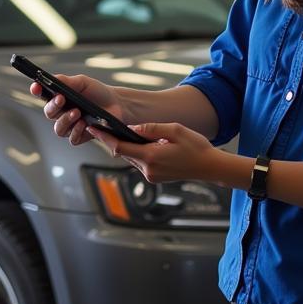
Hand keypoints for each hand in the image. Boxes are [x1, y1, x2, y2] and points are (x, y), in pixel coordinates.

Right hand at [30, 74, 131, 146]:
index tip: (35, 87)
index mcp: (60, 97)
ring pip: (58, 129)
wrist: (117, 105)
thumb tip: (51, 79)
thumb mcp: (82, 82)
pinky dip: (76, 131)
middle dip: (53, 106)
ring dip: (65, 120)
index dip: (36, 91)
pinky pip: (72, 138)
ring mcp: (70, 125)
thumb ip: (67, 81)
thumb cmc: (98, 92)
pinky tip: (83, 124)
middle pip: (49, 113)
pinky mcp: (80, 136)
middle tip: (62, 99)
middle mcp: (62, 112)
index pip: (43, 95)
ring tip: (76, 112)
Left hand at [90, 122, 217, 183]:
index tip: (92, 128)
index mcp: (151, 156)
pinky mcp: (154, 177)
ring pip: (130, 157)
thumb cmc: (196, 147)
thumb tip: (131, 127)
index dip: (104, 137)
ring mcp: (151, 175)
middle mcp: (148, 169)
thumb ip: (151, 128)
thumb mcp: (175, 130)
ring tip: (116, 131)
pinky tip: (137, 142)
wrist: (210, 167)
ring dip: (125, 146)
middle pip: (123, 152)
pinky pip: (139, 162)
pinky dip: (135, 152)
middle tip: (100, 126)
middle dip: (112, 140)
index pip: (120, 146)